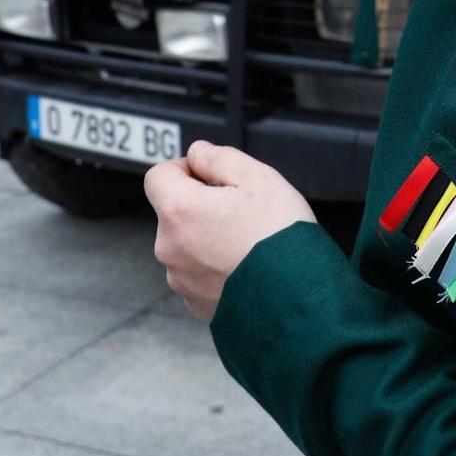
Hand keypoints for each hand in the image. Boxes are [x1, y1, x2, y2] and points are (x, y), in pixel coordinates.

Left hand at [145, 142, 314, 320]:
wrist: (298, 297)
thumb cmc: (280, 238)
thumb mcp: (258, 177)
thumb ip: (220, 157)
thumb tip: (199, 153)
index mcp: (179, 211)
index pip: (158, 175)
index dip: (185, 168)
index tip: (210, 174)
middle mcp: (170, 247)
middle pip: (175, 211)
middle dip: (202, 205)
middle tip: (242, 210)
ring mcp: (181, 279)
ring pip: (187, 244)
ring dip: (209, 237)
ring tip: (248, 241)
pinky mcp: (195, 302)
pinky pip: (199, 273)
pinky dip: (217, 266)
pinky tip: (246, 265)